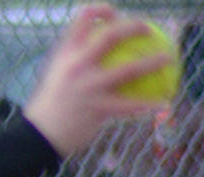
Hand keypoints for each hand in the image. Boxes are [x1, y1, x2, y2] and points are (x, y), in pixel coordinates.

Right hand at [24, 5, 173, 158]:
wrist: (36, 137)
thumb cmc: (48, 106)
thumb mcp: (55, 75)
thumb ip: (74, 61)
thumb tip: (94, 51)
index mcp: (65, 55)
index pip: (83, 19)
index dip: (102, 10)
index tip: (114, 14)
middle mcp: (76, 66)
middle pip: (111, 36)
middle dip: (134, 27)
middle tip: (148, 30)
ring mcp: (88, 87)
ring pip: (129, 69)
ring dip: (152, 63)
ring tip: (167, 59)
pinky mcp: (97, 108)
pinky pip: (129, 105)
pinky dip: (147, 105)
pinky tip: (161, 104)